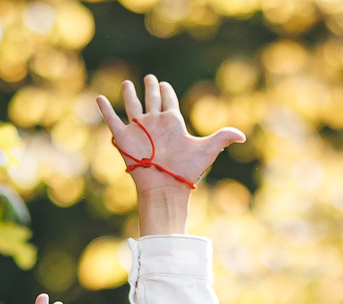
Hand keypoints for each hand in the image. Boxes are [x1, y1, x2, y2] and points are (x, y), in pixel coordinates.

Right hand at [95, 76, 243, 234]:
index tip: (164, 85)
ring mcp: (138, 130)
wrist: (165, 185)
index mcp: (172, 122)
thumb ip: (222, 138)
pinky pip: (112, 120)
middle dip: (151, 88)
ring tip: (126, 83)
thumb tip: (243, 136)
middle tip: (150, 78)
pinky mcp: (124, 138)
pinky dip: (105, 109)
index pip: (169, 101)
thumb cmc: (185, 170)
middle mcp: (154, 123)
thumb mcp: (207, 150)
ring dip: (129, 94)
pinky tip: (99, 98)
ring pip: (132, 105)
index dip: (166, 92)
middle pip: (151, 99)